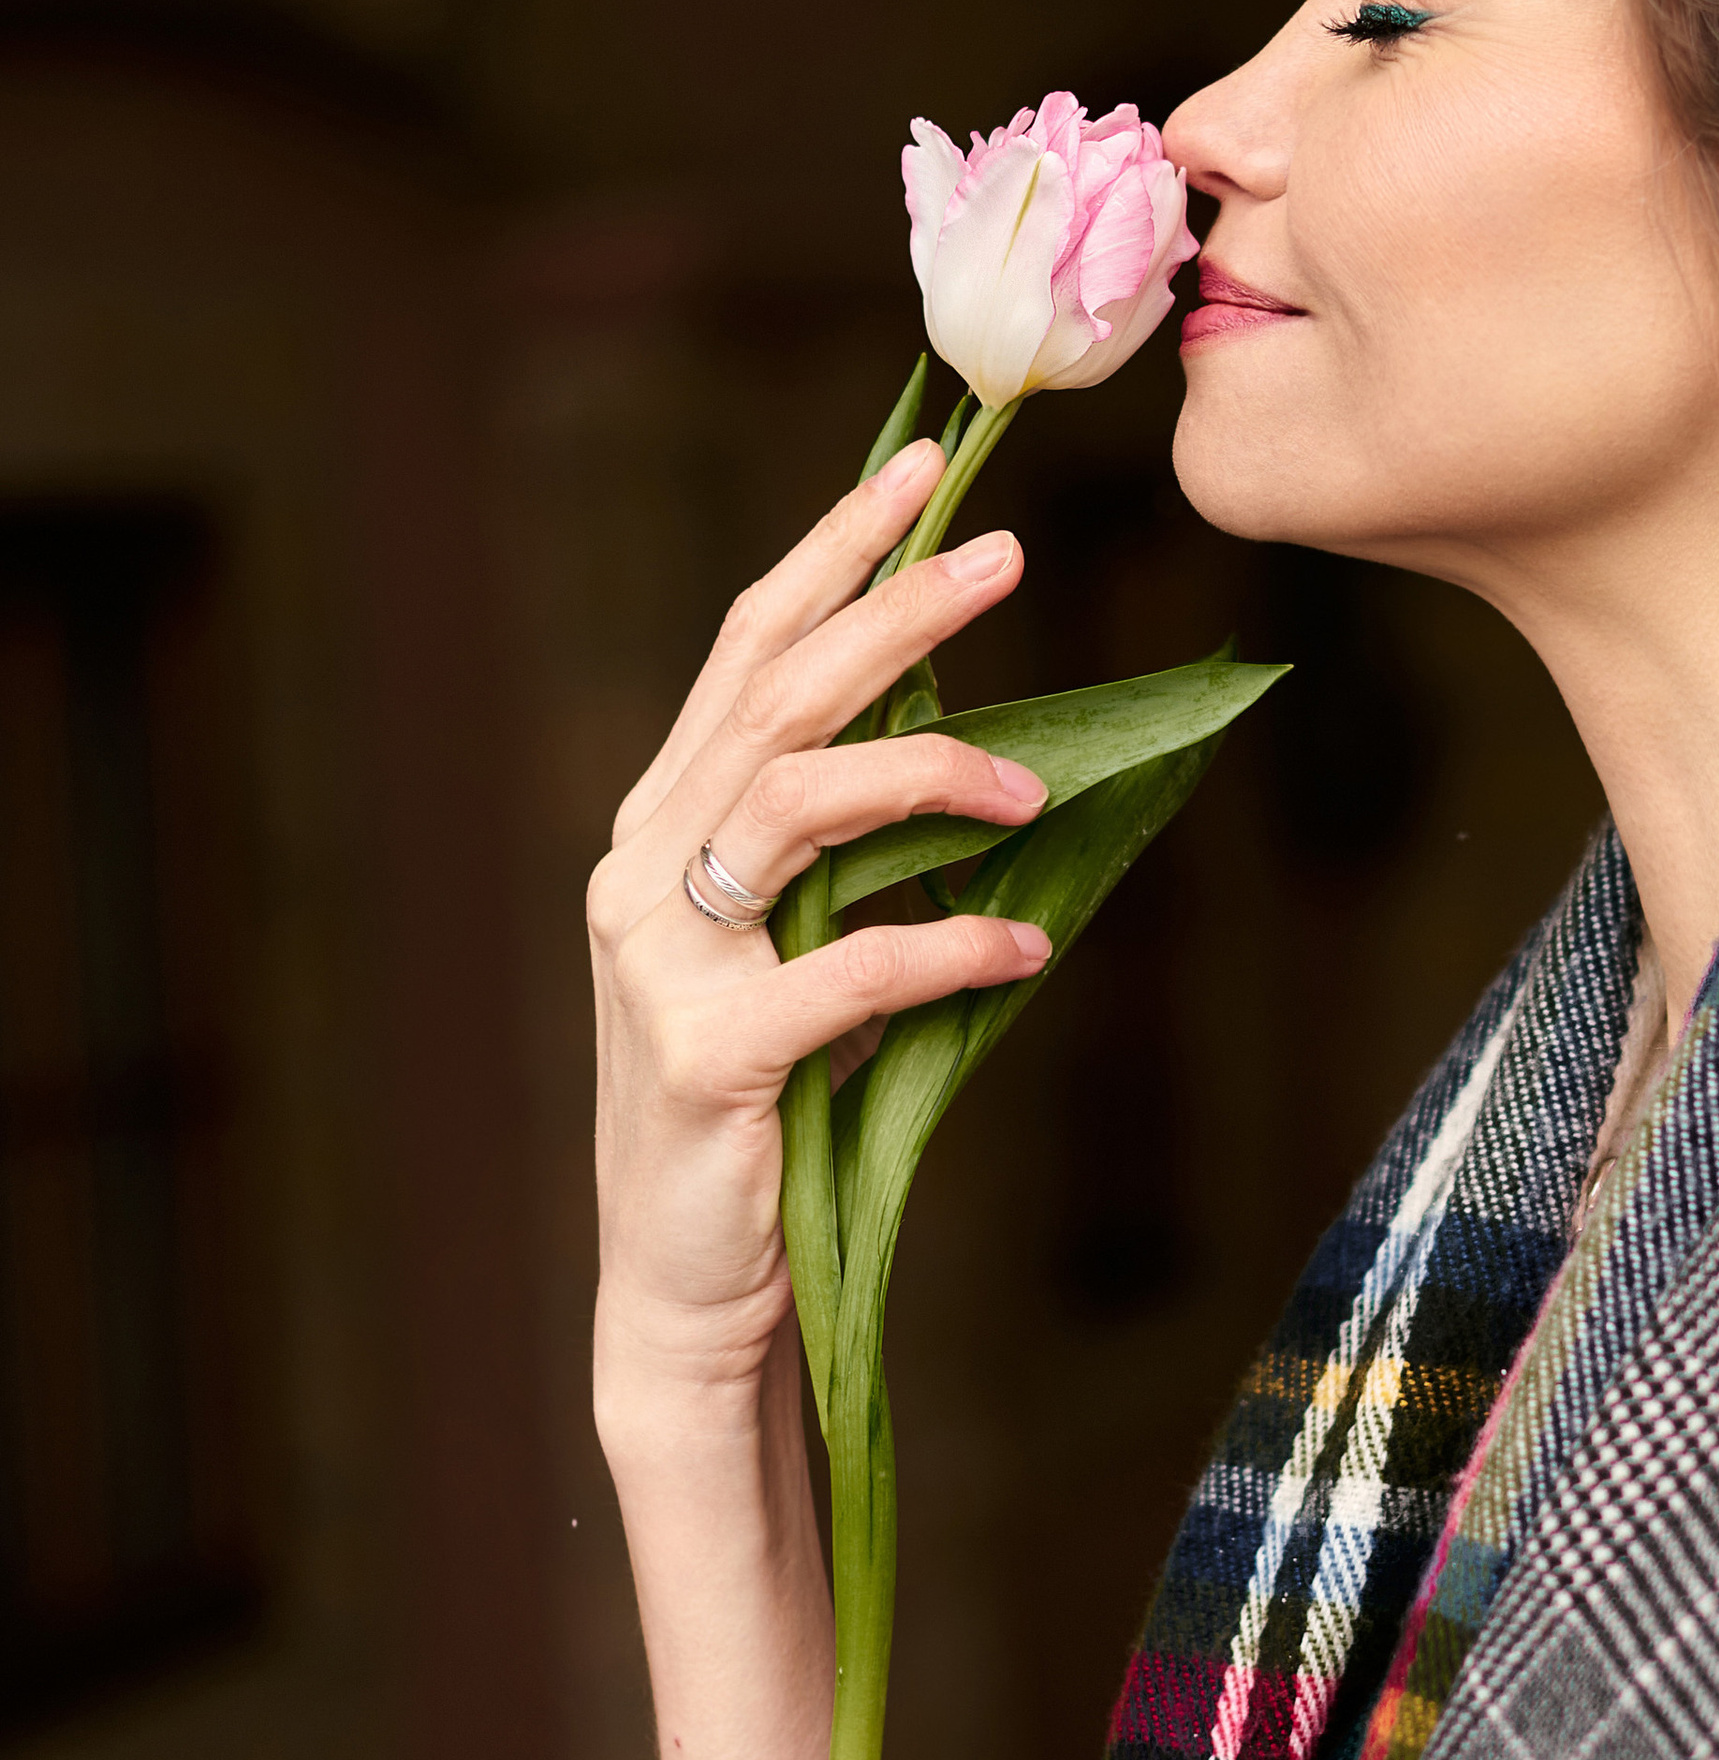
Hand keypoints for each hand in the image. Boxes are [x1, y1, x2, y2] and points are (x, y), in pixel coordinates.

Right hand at [590, 439, 1051, 1425]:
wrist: (685, 1286)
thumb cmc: (764, 1111)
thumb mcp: (799, 952)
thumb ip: (847, 854)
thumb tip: (978, 750)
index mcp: (665, 825)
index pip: (747, 648)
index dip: (832, 553)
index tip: (923, 473)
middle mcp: (645, 868)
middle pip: (779, 695)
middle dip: (896, 610)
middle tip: (1007, 554)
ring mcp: (663, 960)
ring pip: (799, 799)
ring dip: (931, 770)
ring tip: (1033, 787)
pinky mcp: (709, 1055)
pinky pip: (851, 968)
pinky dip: (950, 946)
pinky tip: (1023, 947)